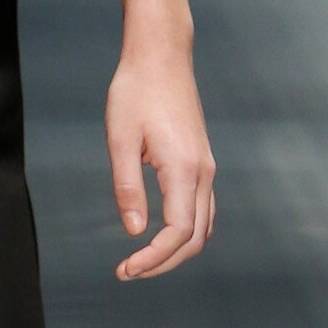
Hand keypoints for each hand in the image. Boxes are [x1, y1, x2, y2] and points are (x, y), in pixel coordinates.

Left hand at [101, 0, 213, 280]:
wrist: (161, 55)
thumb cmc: (135, 91)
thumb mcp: (120, 139)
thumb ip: (127, 187)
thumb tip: (133, 230)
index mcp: (184, 170)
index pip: (177, 233)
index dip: (152, 259)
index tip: (124, 270)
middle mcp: (203, 173)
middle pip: (195, 238)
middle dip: (164, 263)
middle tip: (128, 272)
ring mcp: (207, 168)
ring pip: (203, 226)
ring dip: (176, 250)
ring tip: (141, 260)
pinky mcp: (202, 161)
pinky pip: (202, 209)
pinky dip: (185, 231)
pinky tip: (159, 235)